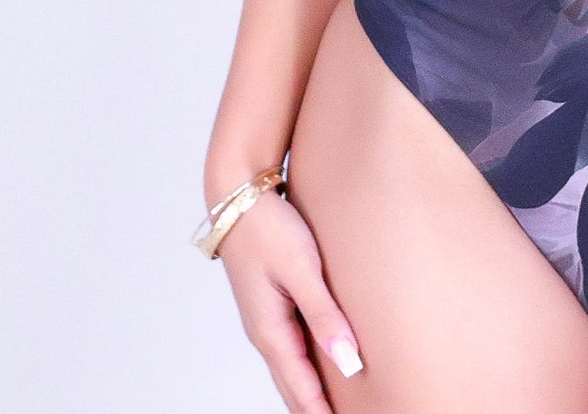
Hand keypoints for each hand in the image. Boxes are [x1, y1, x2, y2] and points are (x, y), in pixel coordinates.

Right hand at [215, 186, 363, 410]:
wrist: (237, 195)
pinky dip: (308, 367)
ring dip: (312, 392)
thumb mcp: (301, 268)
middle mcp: (266, 332)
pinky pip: (293, 347)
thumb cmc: (269, 227)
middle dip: (316, 410)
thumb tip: (349, 364)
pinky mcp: (273, 303)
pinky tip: (325, 367)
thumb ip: (324, 315)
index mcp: (270, 331)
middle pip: (293, 387)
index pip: (301, 390)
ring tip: (336, 408)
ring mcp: (267, 319)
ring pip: (293, 369)